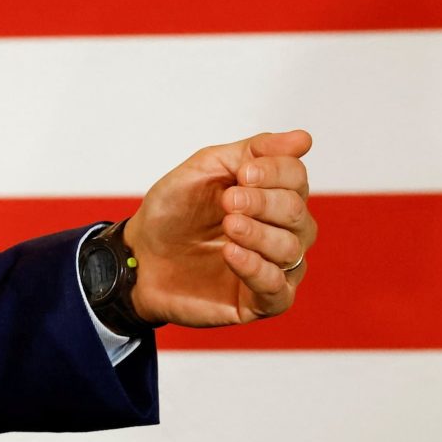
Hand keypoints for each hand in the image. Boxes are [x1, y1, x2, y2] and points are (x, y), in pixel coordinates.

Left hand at [120, 129, 316, 326]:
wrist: (137, 256)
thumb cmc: (172, 212)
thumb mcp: (204, 170)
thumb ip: (251, 151)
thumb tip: (304, 139)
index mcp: (272, 194)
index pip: (297, 177)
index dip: (276, 172)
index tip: (243, 173)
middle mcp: (281, 231)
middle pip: (298, 212)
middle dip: (265, 203)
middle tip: (229, 201)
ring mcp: (274, 267)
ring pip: (291, 249)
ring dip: (259, 234)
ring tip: (228, 226)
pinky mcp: (260, 302)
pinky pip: (277, 289)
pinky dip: (257, 269)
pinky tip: (231, 254)